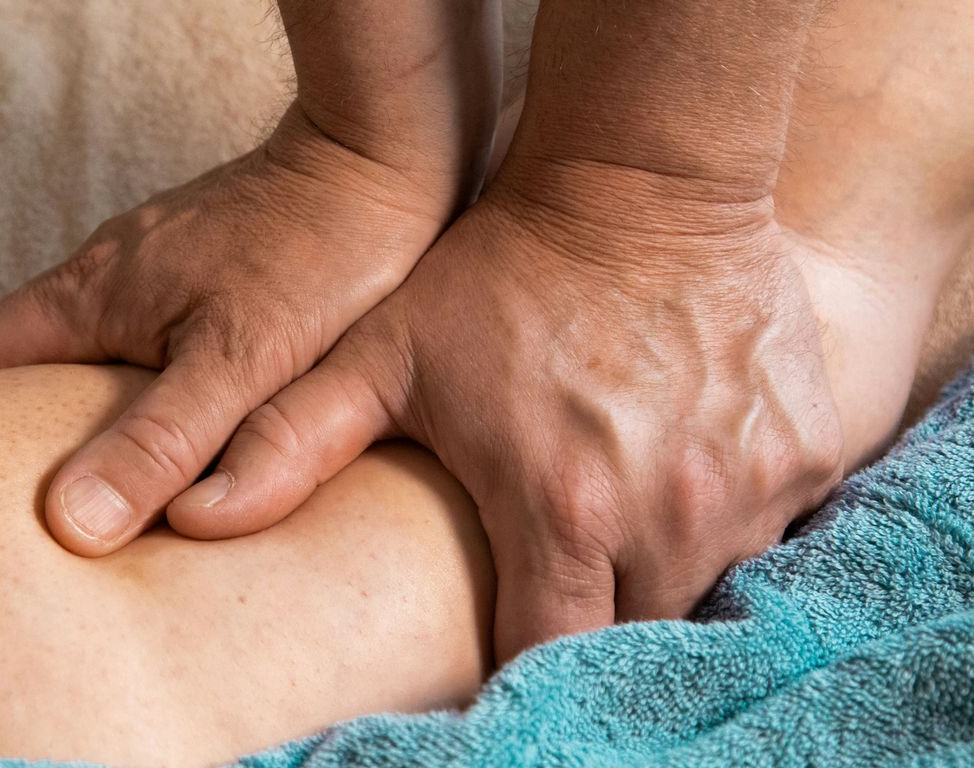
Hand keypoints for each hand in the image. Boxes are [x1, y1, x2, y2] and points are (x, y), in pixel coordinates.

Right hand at [0, 99, 486, 554]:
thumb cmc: (318, 251)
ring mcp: (145, 273)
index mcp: (86, 299)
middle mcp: (100, 281)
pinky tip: (170, 442)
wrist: (380, 159)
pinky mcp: (193, 276)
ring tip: (95, 497)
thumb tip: (70, 523)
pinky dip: (128, 396)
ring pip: (74, 356)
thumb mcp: (240, 360)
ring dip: (73, 419)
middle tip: (18, 518)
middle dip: (0, 437)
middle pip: (7, 364)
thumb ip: (159, 442)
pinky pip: (131, 343)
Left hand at [170, 162, 845, 660]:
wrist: (643, 182)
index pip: (539, 656)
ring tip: (612, 511)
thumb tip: (191, 518)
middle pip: (626, 633)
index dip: (512, 667)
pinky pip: (765, 527)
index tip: (495, 647)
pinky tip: (677, 467)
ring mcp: (749, 486)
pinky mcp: (805, 451)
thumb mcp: (384, 356)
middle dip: (586, 615)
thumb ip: (289, 443)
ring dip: (655, 569)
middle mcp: (667, 516)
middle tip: (553, 565)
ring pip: (700, 585)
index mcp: (560, 510)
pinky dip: (721, 520)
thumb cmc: (503, 275)